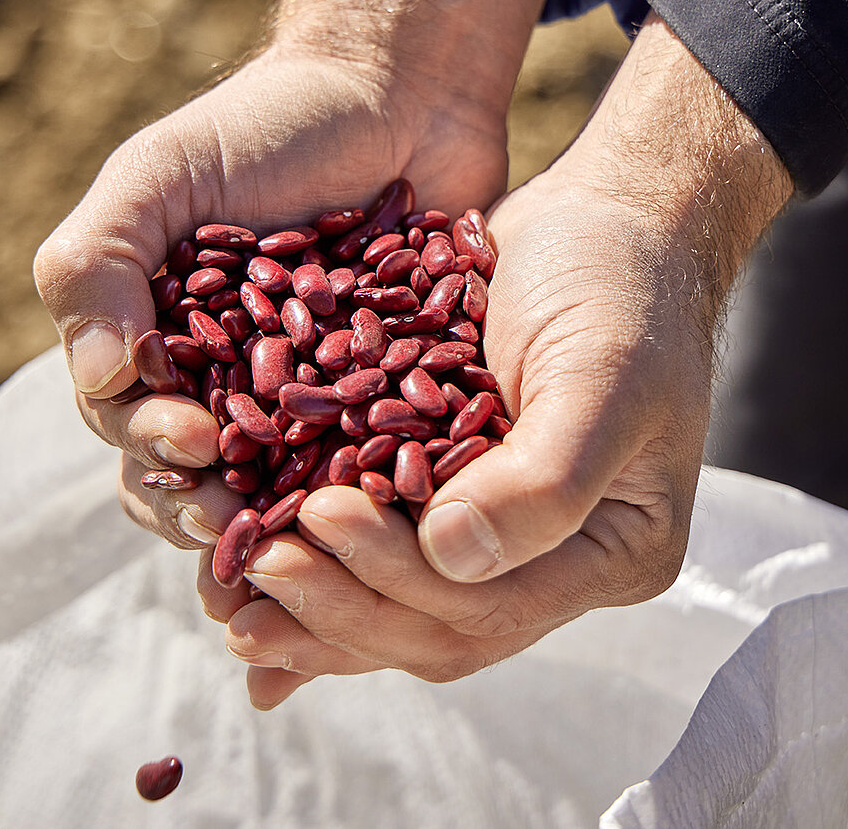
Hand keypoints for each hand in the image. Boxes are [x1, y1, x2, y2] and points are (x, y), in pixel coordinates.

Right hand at [32, 0, 560, 549]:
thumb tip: (97, 374)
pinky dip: (374, 503)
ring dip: (284, 529)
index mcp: (159, 347)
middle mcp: (228, 389)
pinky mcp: (395, 408)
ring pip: (282, 497)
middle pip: (197, 480)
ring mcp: (313, 407)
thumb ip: (98, 261)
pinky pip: (377, 473)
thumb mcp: (160, 173)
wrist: (399, 90)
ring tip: (309, 539)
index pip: (130, 424)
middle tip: (239, 517)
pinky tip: (388, 523)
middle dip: (208, 509)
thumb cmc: (266, 124)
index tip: (194, 443)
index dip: (154, 450)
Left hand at [208, 16, 793, 707]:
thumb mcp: (604, 373)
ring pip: (394, 605)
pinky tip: (236, 569)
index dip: (395, 578)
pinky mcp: (442, 498)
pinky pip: (374, 547)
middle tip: (252, 562)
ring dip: (311, 604)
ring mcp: (497, 537)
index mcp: (611, 553)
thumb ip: (544, 479)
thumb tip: (451, 556)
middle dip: (338, 603)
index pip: (491, 608)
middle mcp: (553, 564)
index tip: (314, 515)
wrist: (608, 220)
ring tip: (224, 596)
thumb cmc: (623, 287)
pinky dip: (314, 561)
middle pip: (432, 627)